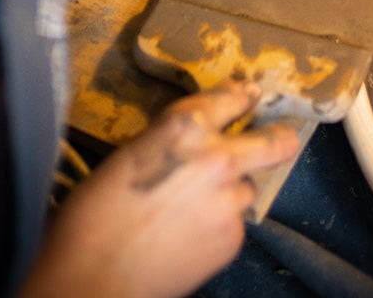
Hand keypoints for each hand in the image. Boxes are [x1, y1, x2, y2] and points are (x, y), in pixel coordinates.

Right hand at [18, 82, 299, 297]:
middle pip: (275, 141)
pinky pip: (233, 222)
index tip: (248, 96)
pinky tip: (189, 234)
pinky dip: (218, 225)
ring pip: (248, 187)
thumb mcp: (133, 152)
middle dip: (281, 136)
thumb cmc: (96, 213)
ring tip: (196, 207)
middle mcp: (217, 157)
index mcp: (186, 126)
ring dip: (231, 191)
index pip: (231, 99)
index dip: (241, 96)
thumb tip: (200, 133)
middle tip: (279, 136)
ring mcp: (229, 200)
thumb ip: (175, 137)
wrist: (92, 277)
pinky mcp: (232, 237)